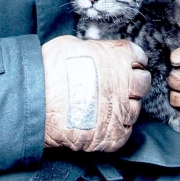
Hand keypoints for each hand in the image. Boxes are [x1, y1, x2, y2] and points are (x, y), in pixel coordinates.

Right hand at [42, 35, 150, 151]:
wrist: (36, 100)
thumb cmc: (50, 68)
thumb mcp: (73, 44)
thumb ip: (92, 50)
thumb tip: (92, 55)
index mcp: (118, 56)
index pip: (138, 56)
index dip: (129, 61)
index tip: (122, 65)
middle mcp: (127, 82)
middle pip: (143, 82)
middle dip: (132, 83)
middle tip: (116, 86)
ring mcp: (122, 110)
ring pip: (135, 109)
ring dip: (124, 107)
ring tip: (104, 107)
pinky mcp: (115, 136)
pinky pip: (125, 132)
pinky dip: (116, 128)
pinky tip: (102, 123)